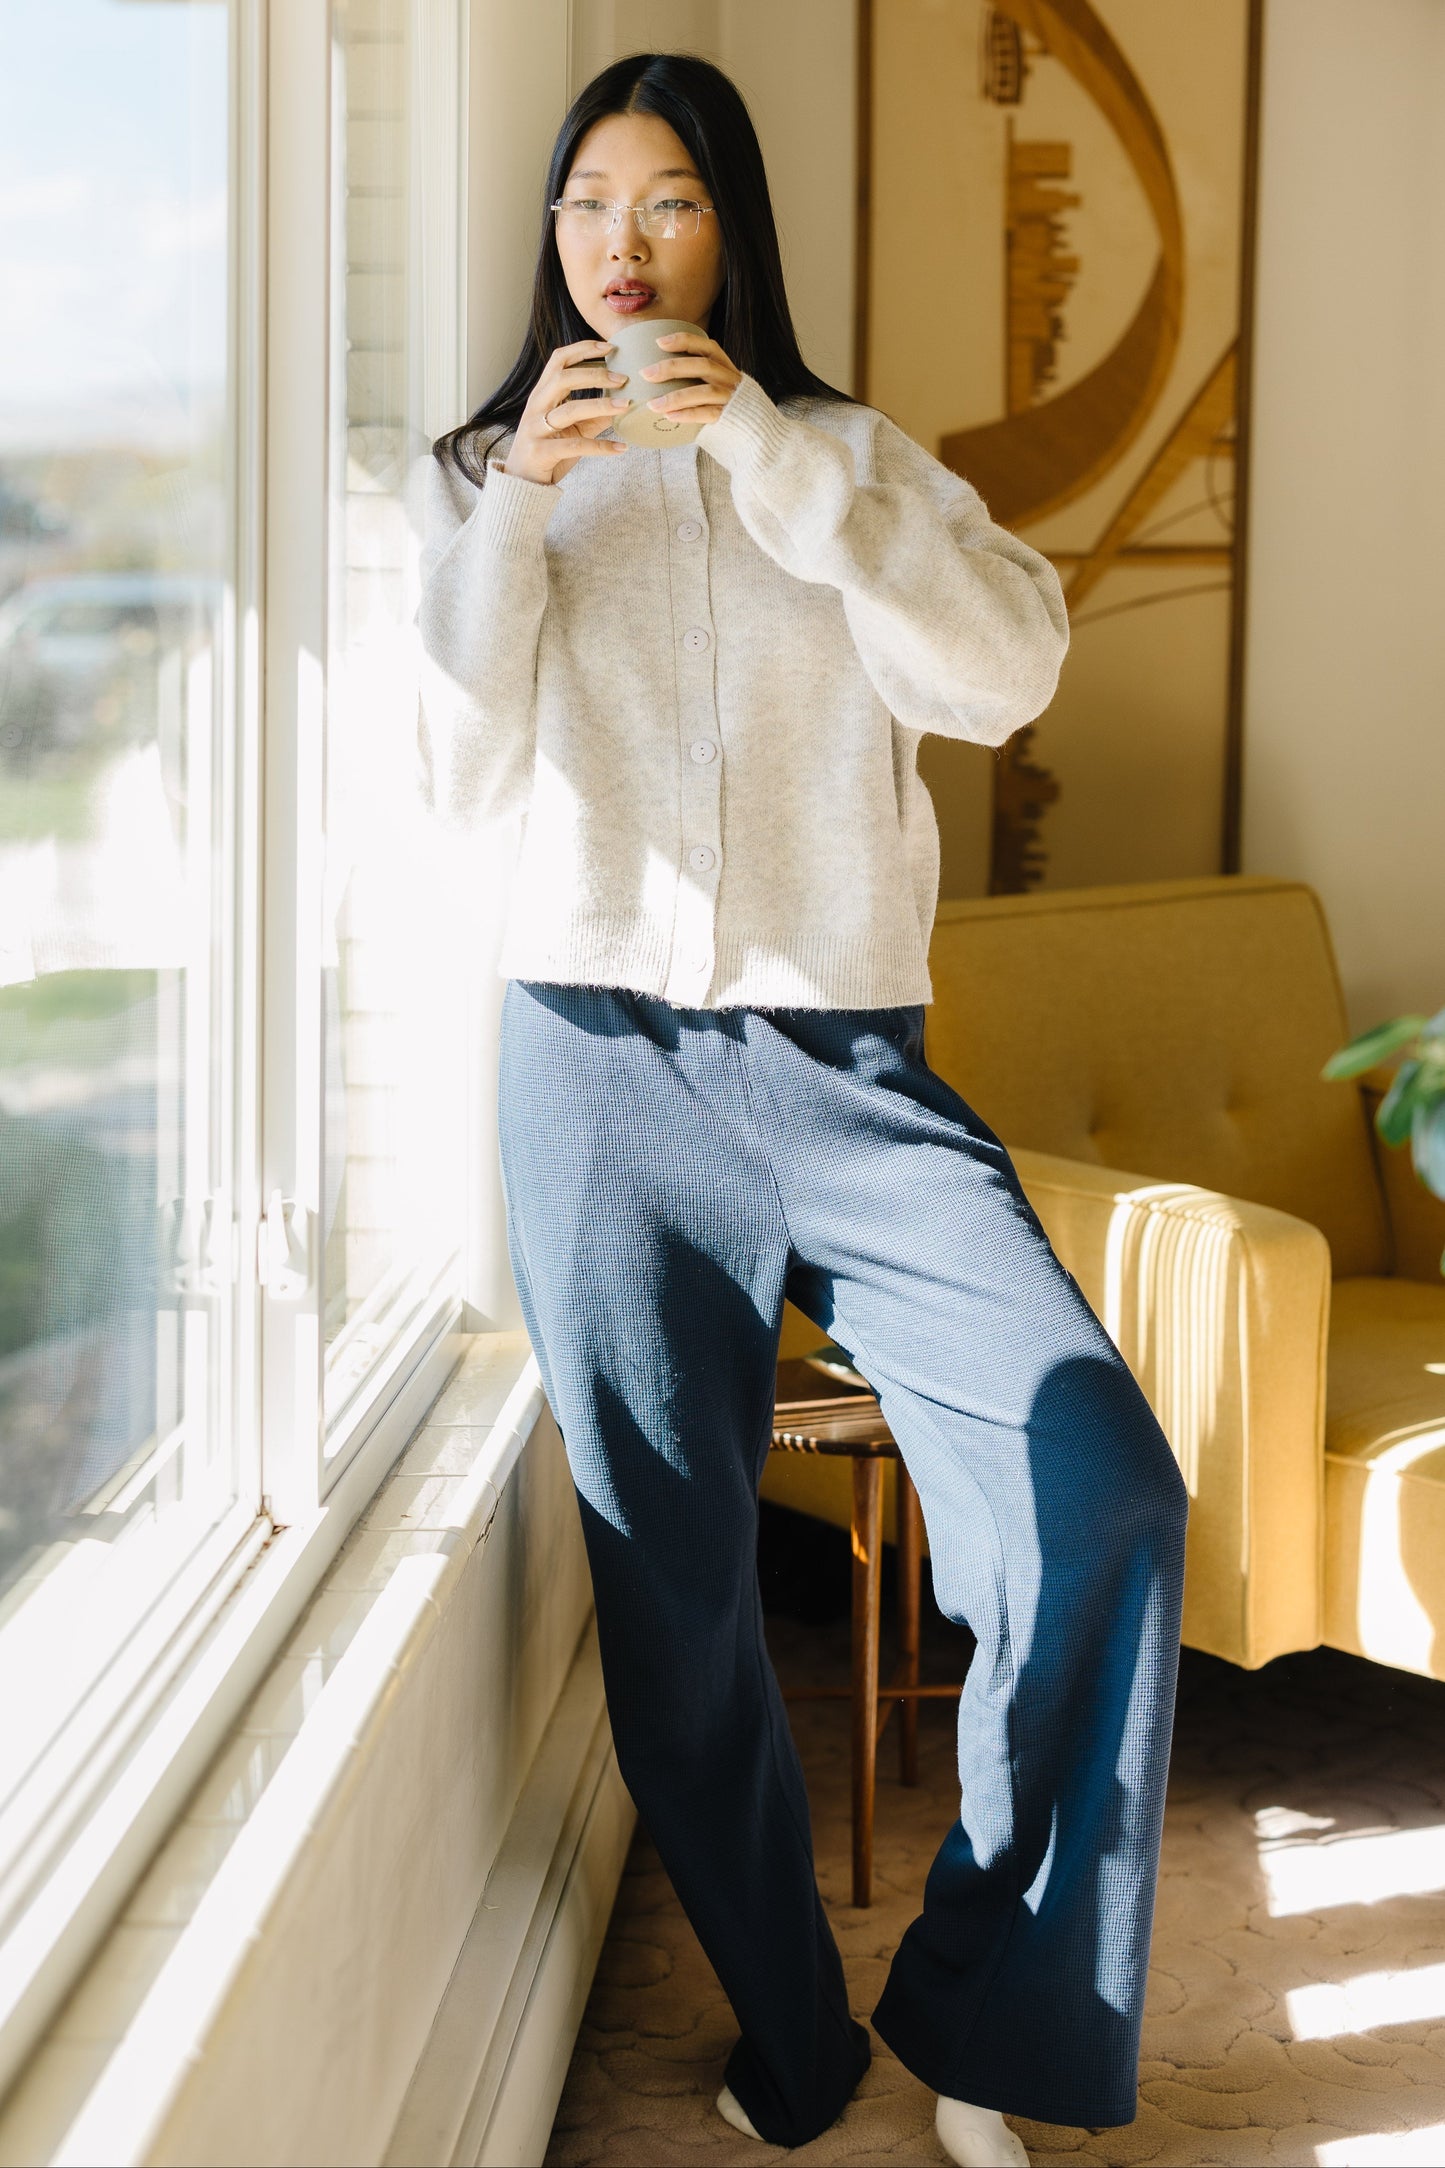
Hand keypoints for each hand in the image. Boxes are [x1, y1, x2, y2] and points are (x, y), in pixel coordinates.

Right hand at [503, 339, 631, 483]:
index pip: (559, 361)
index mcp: (542, 395)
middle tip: (622, 378)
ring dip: (601, 406)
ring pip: (570, 410)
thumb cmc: (548, 454)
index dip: (583, 350)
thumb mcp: (574, 431)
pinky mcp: (541, 452)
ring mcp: (536, 429)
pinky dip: (601, 447)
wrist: (522, 485)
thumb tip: (624, 403)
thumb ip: (594, 417)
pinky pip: (575, 447)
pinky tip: (621, 448)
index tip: (610, 347)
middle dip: (594, 374)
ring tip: (626, 406)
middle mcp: (536, 407)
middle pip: (563, 378)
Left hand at [640, 331, 741, 427]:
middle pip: (703, 366)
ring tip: (652, 405)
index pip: (708, 347)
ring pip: (704, 391)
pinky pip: (708, 414)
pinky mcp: (730, 418)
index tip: (659, 342)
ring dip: (676, 397)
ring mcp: (732, 399)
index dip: (685, 341)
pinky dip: (687, 414)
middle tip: (646, 374)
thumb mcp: (717, 387)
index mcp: (727, 368)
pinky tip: (669, 416)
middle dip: (672, 368)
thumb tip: (660, 373)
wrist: (757, 433)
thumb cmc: (727, 409)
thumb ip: (698, 378)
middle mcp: (731, 380)